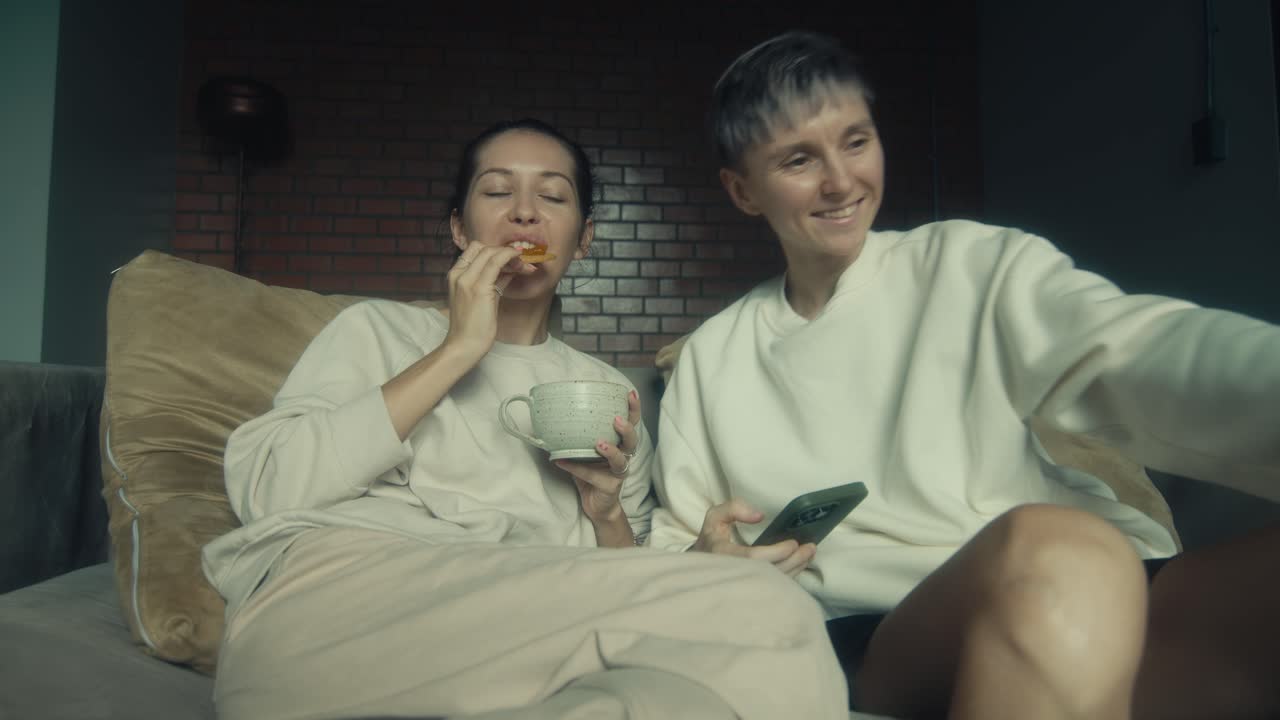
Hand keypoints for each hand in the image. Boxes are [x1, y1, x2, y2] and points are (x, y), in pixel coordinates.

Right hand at [441, 243, 531, 359]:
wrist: (463, 346)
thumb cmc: (473, 327)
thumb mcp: (483, 298)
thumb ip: (494, 282)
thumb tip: (510, 270)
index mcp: (455, 275)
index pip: (474, 250)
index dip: (494, 250)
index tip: (511, 258)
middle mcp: (458, 274)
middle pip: (483, 247)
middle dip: (504, 251)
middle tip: (521, 262)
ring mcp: (467, 280)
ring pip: (491, 252)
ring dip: (511, 255)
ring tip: (524, 266)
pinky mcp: (479, 288)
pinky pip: (497, 262)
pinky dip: (511, 258)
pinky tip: (521, 265)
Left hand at [557, 389, 641, 524]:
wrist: (598, 506)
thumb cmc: (593, 475)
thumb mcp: (587, 452)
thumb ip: (580, 437)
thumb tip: (554, 415)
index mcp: (620, 445)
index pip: (632, 424)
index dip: (633, 410)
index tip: (629, 394)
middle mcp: (624, 458)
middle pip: (632, 441)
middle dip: (627, 429)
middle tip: (617, 419)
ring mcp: (618, 474)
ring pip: (620, 460)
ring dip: (610, 450)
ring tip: (599, 443)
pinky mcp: (610, 487)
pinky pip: (593, 476)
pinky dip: (576, 468)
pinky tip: (561, 461)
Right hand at [692, 499, 816, 577]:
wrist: (700, 570)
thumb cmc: (711, 540)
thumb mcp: (715, 517)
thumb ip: (733, 508)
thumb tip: (759, 516)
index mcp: (723, 556)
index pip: (754, 557)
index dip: (777, 551)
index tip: (793, 543)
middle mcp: (734, 576)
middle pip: (770, 572)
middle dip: (794, 561)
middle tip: (810, 548)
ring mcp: (744, 588)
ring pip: (776, 584)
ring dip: (797, 569)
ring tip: (809, 554)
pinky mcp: (753, 594)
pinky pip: (776, 588)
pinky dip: (791, 576)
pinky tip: (800, 564)